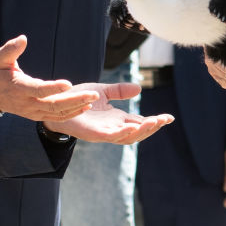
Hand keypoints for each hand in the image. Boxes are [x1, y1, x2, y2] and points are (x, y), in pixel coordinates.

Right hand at [0, 36, 98, 121]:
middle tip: (94, 95)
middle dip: (75, 100)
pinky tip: (84, 107)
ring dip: (76, 107)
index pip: (38, 90)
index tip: (68, 84)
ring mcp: (32, 111)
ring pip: (57, 113)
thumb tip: (23, 38)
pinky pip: (55, 117)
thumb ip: (11, 49)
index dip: (53, 88)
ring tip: (93, 100)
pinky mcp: (36, 115)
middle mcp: (27, 103)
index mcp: (19, 88)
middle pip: (54, 105)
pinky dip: (71, 114)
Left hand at [43, 82, 173, 143]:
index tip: (169, 117)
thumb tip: (138, 89)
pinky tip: (132, 127)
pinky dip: (123, 133)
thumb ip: (119, 91)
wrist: (56, 104)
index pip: (140, 122)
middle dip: (152, 127)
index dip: (155, 120)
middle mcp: (112, 127)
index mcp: (116, 119)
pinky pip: (110, 136)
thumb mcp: (102, 92)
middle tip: (165, 120)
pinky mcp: (93, 134)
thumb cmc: (77, 99)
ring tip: (154, 123)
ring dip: (141, 131)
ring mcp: (103, 132)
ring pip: (127, 137)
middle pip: (138, 132)